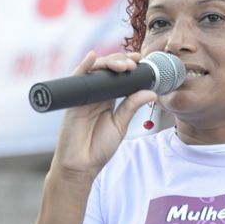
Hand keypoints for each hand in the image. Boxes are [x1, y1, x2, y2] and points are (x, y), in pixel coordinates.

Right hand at [51, 51, 156, 180]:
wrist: (81, 165)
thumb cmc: (98, 148)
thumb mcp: (120, 125)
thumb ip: (131, 106)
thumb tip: (151, 92)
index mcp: (108, 100)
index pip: (118, 77)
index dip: (128, 66)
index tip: (140, 61)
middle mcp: (96, 95)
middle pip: (106, 70)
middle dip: (120, 62)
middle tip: (133, 64)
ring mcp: (84, 96)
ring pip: (94, 71)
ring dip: (108, 63)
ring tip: (122, 66)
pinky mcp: (73, 101)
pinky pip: (77, 79)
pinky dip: (84, 66)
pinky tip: (92, 57)